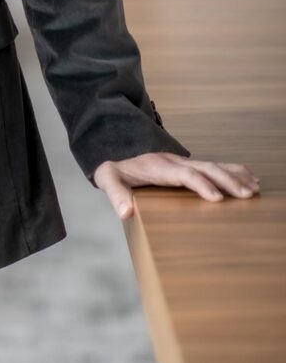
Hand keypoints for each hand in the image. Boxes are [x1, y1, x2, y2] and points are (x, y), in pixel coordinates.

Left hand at [93, 153, 259, 219]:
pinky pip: (213, 166)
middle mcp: (175, 162)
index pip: (185, 174)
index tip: (217, 198)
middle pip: (206, 168)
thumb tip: (125, 212)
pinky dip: (233, 170)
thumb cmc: (115, 169)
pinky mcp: (188, 165)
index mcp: (159, 167)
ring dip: (235, 175)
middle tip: (247, 195)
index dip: (201, 185)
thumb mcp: (108, 178)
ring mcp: (183, 162)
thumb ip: (115, 194)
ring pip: (214, 165)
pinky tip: (249, 177)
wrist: (116, 149)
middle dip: (227, 181)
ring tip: (254, 187)